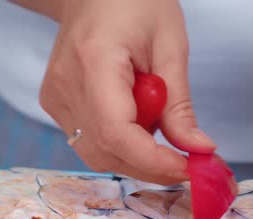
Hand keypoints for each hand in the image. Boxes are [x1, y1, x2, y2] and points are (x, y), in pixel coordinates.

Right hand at [37, 0, 215, 184]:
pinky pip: (90, 141)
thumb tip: (197, 150)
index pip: (117, 133)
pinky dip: (120, 143)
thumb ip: (179, 105)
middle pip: (105, 151)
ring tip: (158, 123)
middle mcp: (64, 85)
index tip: (188, 168)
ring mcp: (55, 97)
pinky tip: (135, 118)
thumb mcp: (170, 47)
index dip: (153, 161)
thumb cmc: (134, 3)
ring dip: (136, 155)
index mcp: (94, 61)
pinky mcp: (55, 104)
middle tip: (186, 159)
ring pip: (97, 153)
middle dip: (151, 165)